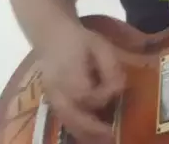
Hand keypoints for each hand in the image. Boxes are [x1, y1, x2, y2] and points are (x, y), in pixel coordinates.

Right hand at [38, 23, 124, 143]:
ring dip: (84, 133)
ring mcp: (51, 96)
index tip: (117, 90)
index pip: (86, 94)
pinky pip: (63, 119)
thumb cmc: (80, 40)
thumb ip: (111, 68)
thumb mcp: (101, 46)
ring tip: (104, 140)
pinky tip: (91, 135)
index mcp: (68, 71)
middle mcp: (56, 88)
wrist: (52, 36)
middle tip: (112, 136)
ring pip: (66, 121)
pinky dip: (77, 129)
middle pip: (72, 115)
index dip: (103, 96)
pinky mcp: (51, 101)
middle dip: (92, 128)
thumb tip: (118, 90)